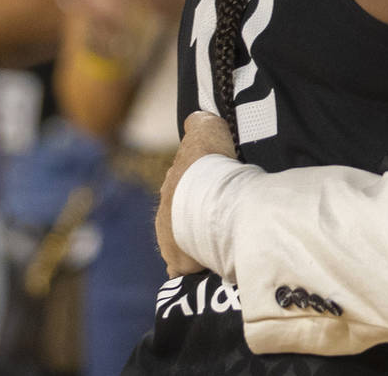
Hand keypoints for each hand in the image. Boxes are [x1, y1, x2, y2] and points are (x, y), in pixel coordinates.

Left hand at [156, 111, 238, 277]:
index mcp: (169, 189)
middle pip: (180, 222)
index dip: (198, 194)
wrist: (207, 192)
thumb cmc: (207, 162)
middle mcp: (164, 217)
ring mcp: (170, 243)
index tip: (214, 196)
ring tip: (222, 246)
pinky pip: (190, 270)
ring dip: (199, 245)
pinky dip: (201, 270)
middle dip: (196, 223)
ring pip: (184, 246)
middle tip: (221, 222)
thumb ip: (199, 123)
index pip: (180, 193)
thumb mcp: (205, 129)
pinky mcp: (181, 266)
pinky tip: (215, 270)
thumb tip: (195, 117)